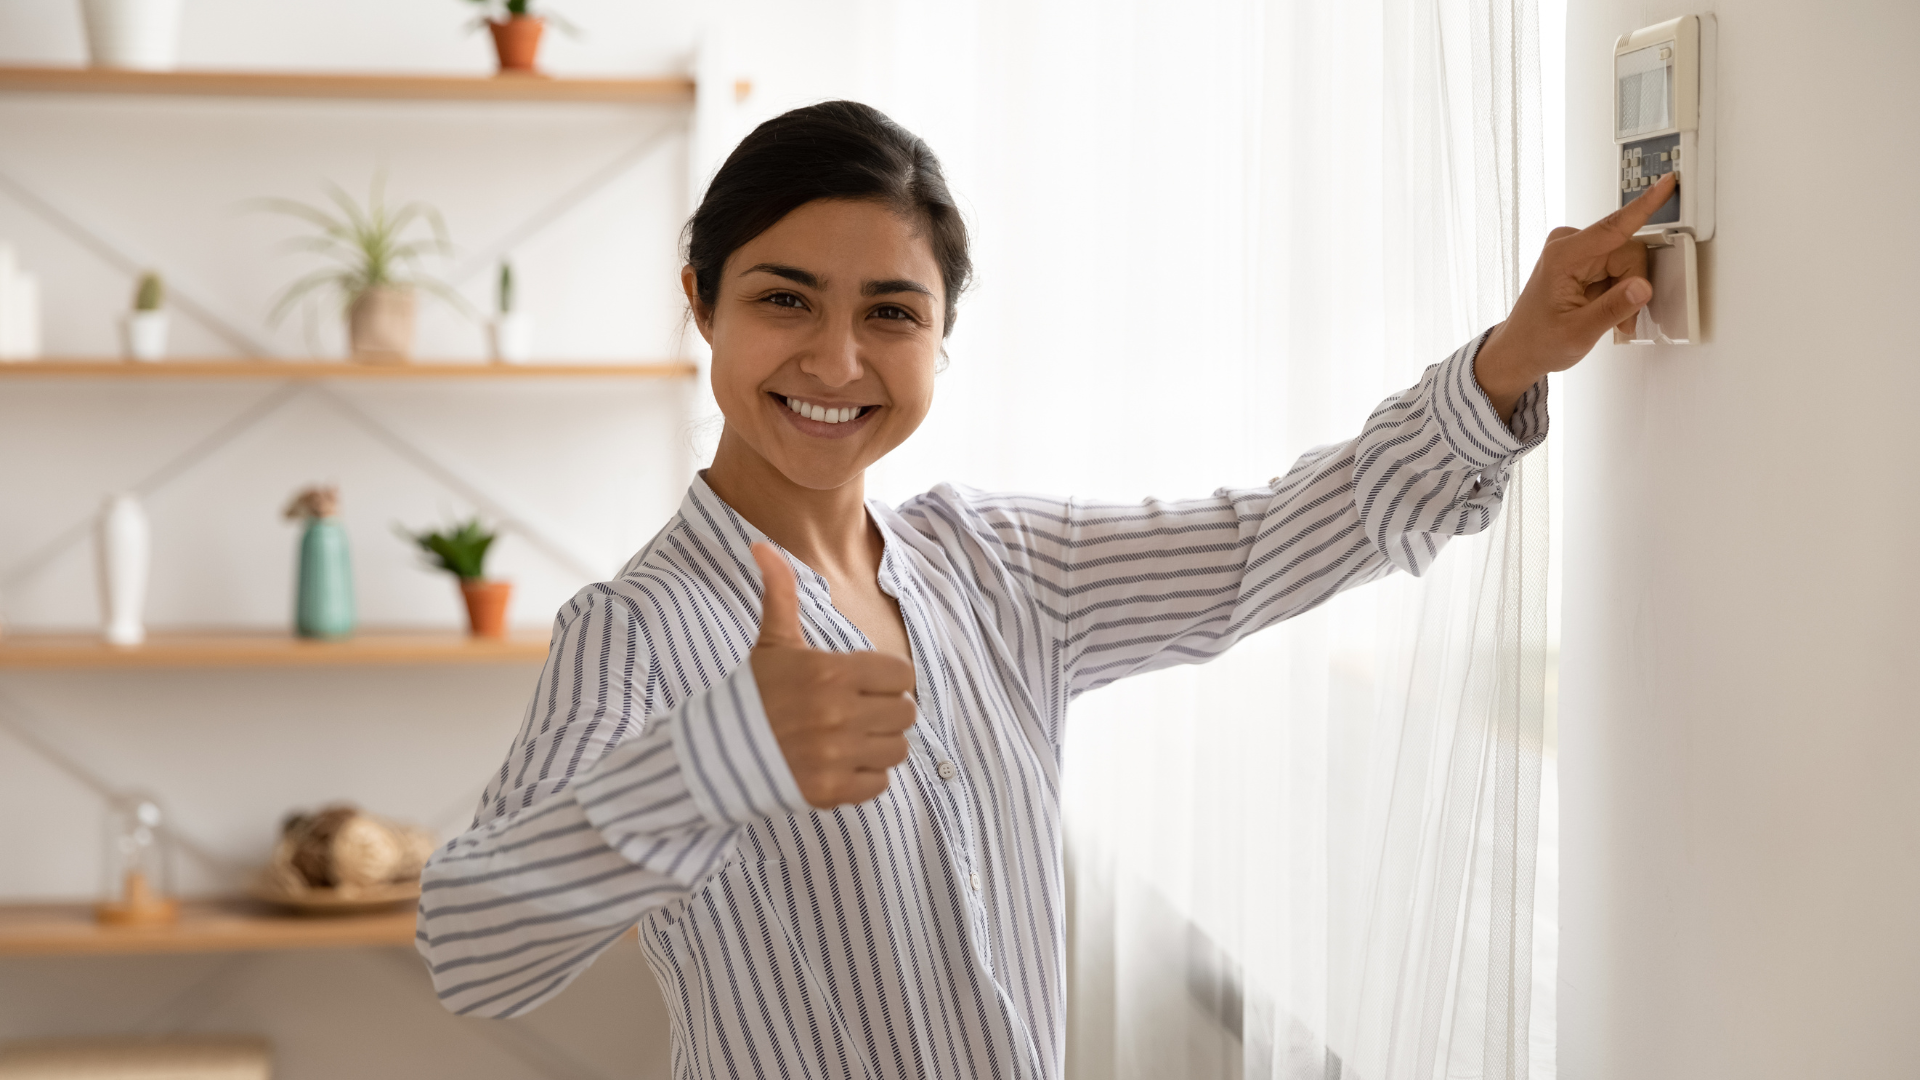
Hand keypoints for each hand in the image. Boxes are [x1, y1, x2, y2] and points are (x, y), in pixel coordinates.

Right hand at [748, 542, 915, 808]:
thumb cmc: (755, 693)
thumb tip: (761, 545)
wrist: (718, 751)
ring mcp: (834, 755)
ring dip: (879, 745)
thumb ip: (779, 594)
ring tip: (851, 739)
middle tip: (859, 712)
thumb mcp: (772, 642)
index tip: (866, 684)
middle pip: (906, 713)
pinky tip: (840, 764)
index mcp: (831, 672)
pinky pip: (879, 784)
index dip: (888, 679)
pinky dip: (865, 777)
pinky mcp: (830, 790)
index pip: (902, 675)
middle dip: (887, 712)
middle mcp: (837, 714)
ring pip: (897, 750)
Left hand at [1475, 171, 1678, 418]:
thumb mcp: (1579, 332)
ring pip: (1627, 261)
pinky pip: (1618, 267)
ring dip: (1625, 292)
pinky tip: (1602, 307)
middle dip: (1631, 286)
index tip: (1666, 183)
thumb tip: (1642, 287)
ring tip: (1606, 317)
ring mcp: (1576, 250)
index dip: (1644, 205)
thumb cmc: (1538, 340)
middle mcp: (1569, 246)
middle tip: (1621, 318)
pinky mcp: (1584, 258)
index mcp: (1563, 257)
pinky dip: (1618, 291)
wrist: (1520, 350)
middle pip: (1628, 252)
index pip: (1613, 227)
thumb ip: (1613, 308)